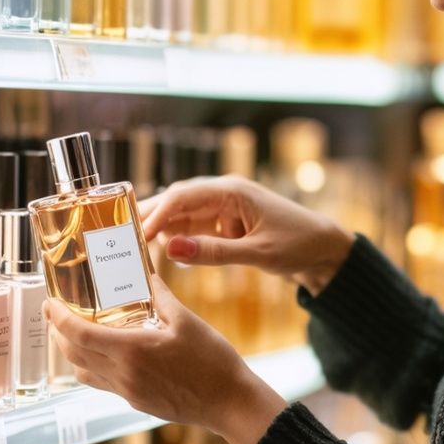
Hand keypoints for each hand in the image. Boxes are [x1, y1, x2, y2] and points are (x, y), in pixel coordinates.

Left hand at [44, 275, 287, 443]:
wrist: (229, 401)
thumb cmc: (212, 360)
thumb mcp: (186, 320)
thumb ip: (159, 295)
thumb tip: (143, 271)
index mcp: (132, 350)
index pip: (79, 333)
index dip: (58, 318)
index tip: (49, 303)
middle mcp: (123, 374)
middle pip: (73, 353)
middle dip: (58, 332)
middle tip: (56, 312)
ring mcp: (128, 391)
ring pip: (84, 371)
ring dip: (72, 351)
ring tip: (76, 331)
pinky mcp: (136, 401)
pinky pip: (102, 382)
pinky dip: (92, 364)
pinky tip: (106, 352)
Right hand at [139, 175, 354, 294]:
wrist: (325, 252)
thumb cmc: (298, 246)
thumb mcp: (257, 253)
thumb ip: (214, 252)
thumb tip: (170, 250)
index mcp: (232, 191)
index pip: (183, 195)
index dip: (157, 213)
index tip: (135, 233)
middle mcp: (224, 194)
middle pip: (177, 200)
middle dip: (150, 216)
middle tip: (119, 235)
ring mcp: (224, 209)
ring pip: (182, 215)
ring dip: (160, 228)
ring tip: (132, 246)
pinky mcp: (226, 225)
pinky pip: (193, 228)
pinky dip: (177, 239)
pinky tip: (160, 252)